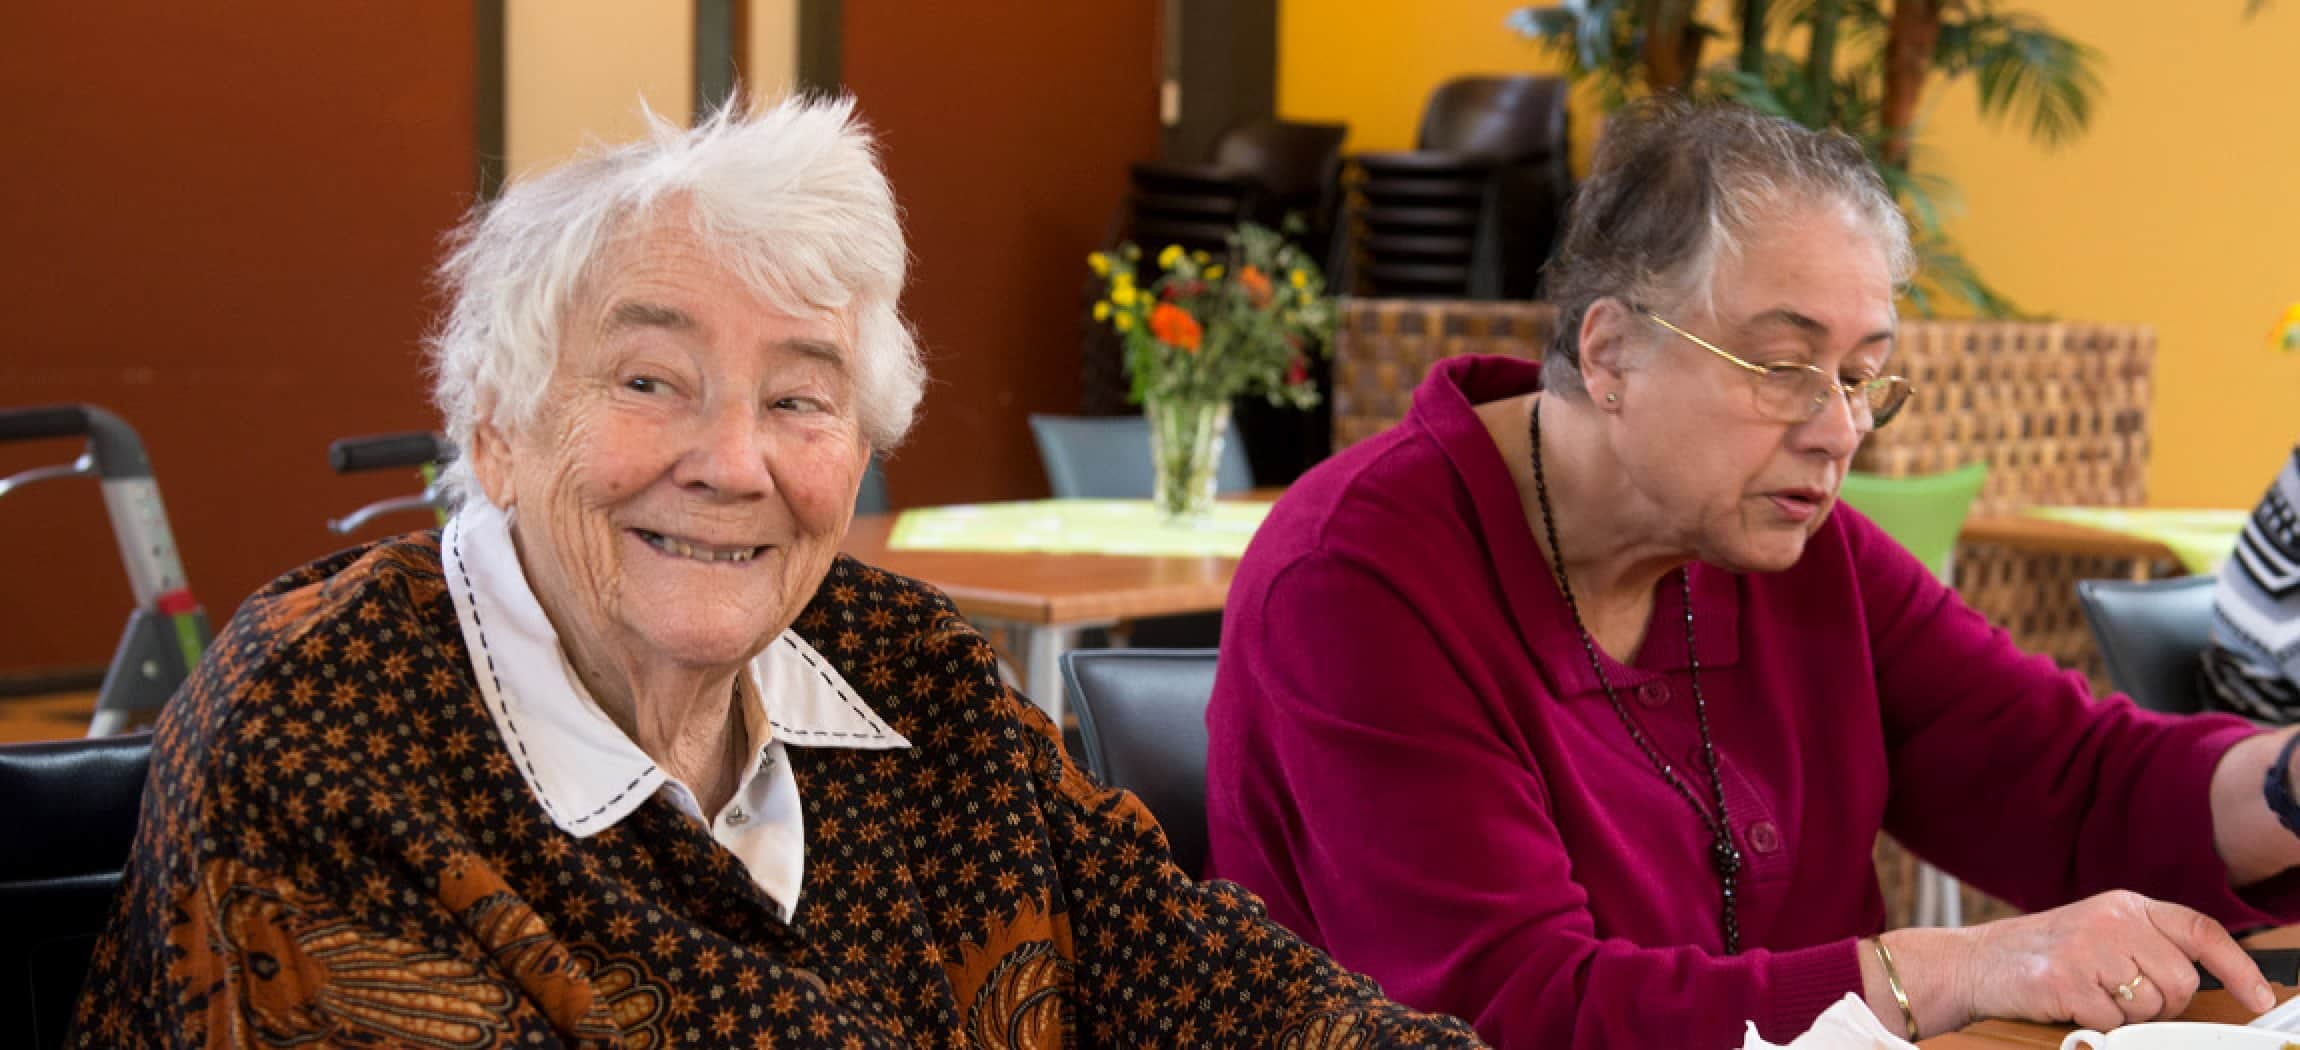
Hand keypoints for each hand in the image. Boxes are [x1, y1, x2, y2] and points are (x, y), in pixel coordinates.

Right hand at [1954, 891, 2273, 1030]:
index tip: (2259, 995)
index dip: (2238, 968)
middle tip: (2125, 997)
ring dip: (2126, 1015)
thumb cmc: (2043, 953)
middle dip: (2161, 1002)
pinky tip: (2072, 1003)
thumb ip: (2148, 944)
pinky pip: (2114, 1022)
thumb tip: (2200, 979)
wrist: (1976, 962)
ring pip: (2150, 1007)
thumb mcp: (2100, 932)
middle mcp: (2112, 921)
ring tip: (2091, 995)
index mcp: (2126, 906)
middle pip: (2181, 982)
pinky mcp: (2068, 980)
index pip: (2201, 932)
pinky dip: (2097, 1024)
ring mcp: (2089, 949)